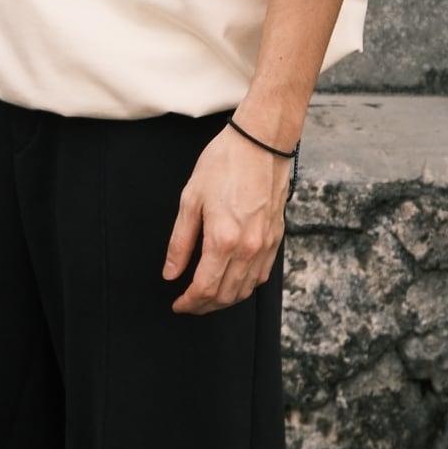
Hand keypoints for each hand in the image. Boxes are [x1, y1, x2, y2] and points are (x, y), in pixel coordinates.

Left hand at [163, 122, 289, 314]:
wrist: (262, 141)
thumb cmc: (224, 163)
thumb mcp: (190, 199)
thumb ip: (180, 242)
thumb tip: (170, 273)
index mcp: (223, 239)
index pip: (205, 288)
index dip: (189, 302)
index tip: (177, 305)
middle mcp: (249, 248)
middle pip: (226, 295)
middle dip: (204, 306)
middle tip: (188, 304)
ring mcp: (266, 244)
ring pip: (246, 290)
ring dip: (225, 300)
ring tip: (207, 298)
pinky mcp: (277, 238)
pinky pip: (261, 275)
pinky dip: (245, 286)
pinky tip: (232, 282)